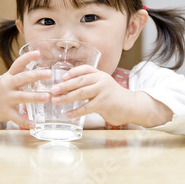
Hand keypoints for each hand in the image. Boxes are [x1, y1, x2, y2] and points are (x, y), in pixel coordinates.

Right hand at [0, 51, 50, 128]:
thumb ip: (24, 75)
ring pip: (21, 97)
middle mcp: (7, 85)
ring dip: (34, 97)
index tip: (38, 52)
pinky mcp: (5, 112)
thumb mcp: (10, 79)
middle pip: (22, 78)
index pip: (18, 64)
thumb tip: (45, 69)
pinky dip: (25, 121)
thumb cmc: (3, 89)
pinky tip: (33, 124)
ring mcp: (6, 98)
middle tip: (48, 73)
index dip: (28, 57)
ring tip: (47, 97)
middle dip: (35, 75)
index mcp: (10, 75)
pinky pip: (16, 117)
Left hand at [50, 65, 173, 126]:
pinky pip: (86, 107)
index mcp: (100, 74)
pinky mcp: (104, 103)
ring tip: (56, 101)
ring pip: (81, 93)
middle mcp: (101, 80)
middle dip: (64, 85)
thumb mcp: (103, 86)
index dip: (72, 72)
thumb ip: (90, 85)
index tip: (61, 77)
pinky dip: (75, 111)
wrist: (131, 106)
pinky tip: (67, 114)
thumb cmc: (113, 97)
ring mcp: (103, 91)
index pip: (84, 69)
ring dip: (66, 97)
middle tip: (53, 90)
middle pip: (79, 81)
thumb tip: (68, 88)